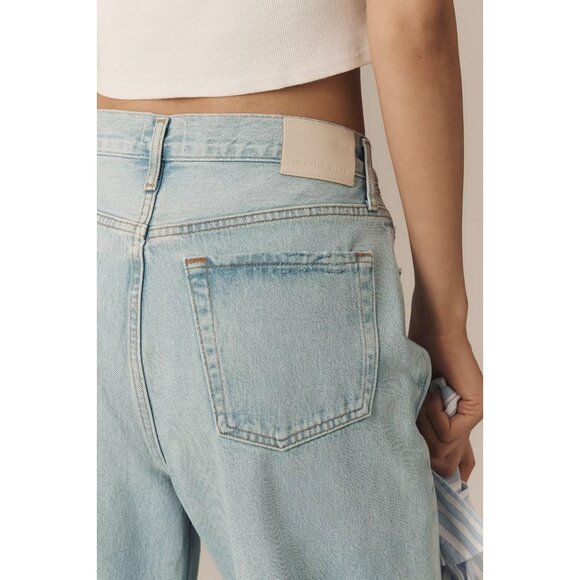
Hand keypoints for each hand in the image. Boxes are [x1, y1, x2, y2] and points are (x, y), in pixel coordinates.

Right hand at [412, 330, 482, 477]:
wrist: (433, 331)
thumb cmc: (418, 359)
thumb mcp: (413, 401)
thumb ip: (421, 428)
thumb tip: (424, 463)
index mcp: (452, 417)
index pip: (457, 459)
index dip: (447, 471)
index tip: (440, 481)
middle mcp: (466, 419)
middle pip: (445, 461)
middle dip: (426, 445)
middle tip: (418, 416)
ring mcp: (473, 414)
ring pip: (444, 447)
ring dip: (425, 424)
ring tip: (424, 396)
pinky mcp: (476, 408)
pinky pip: (449, 432)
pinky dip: (433, 415)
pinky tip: (432, 393)